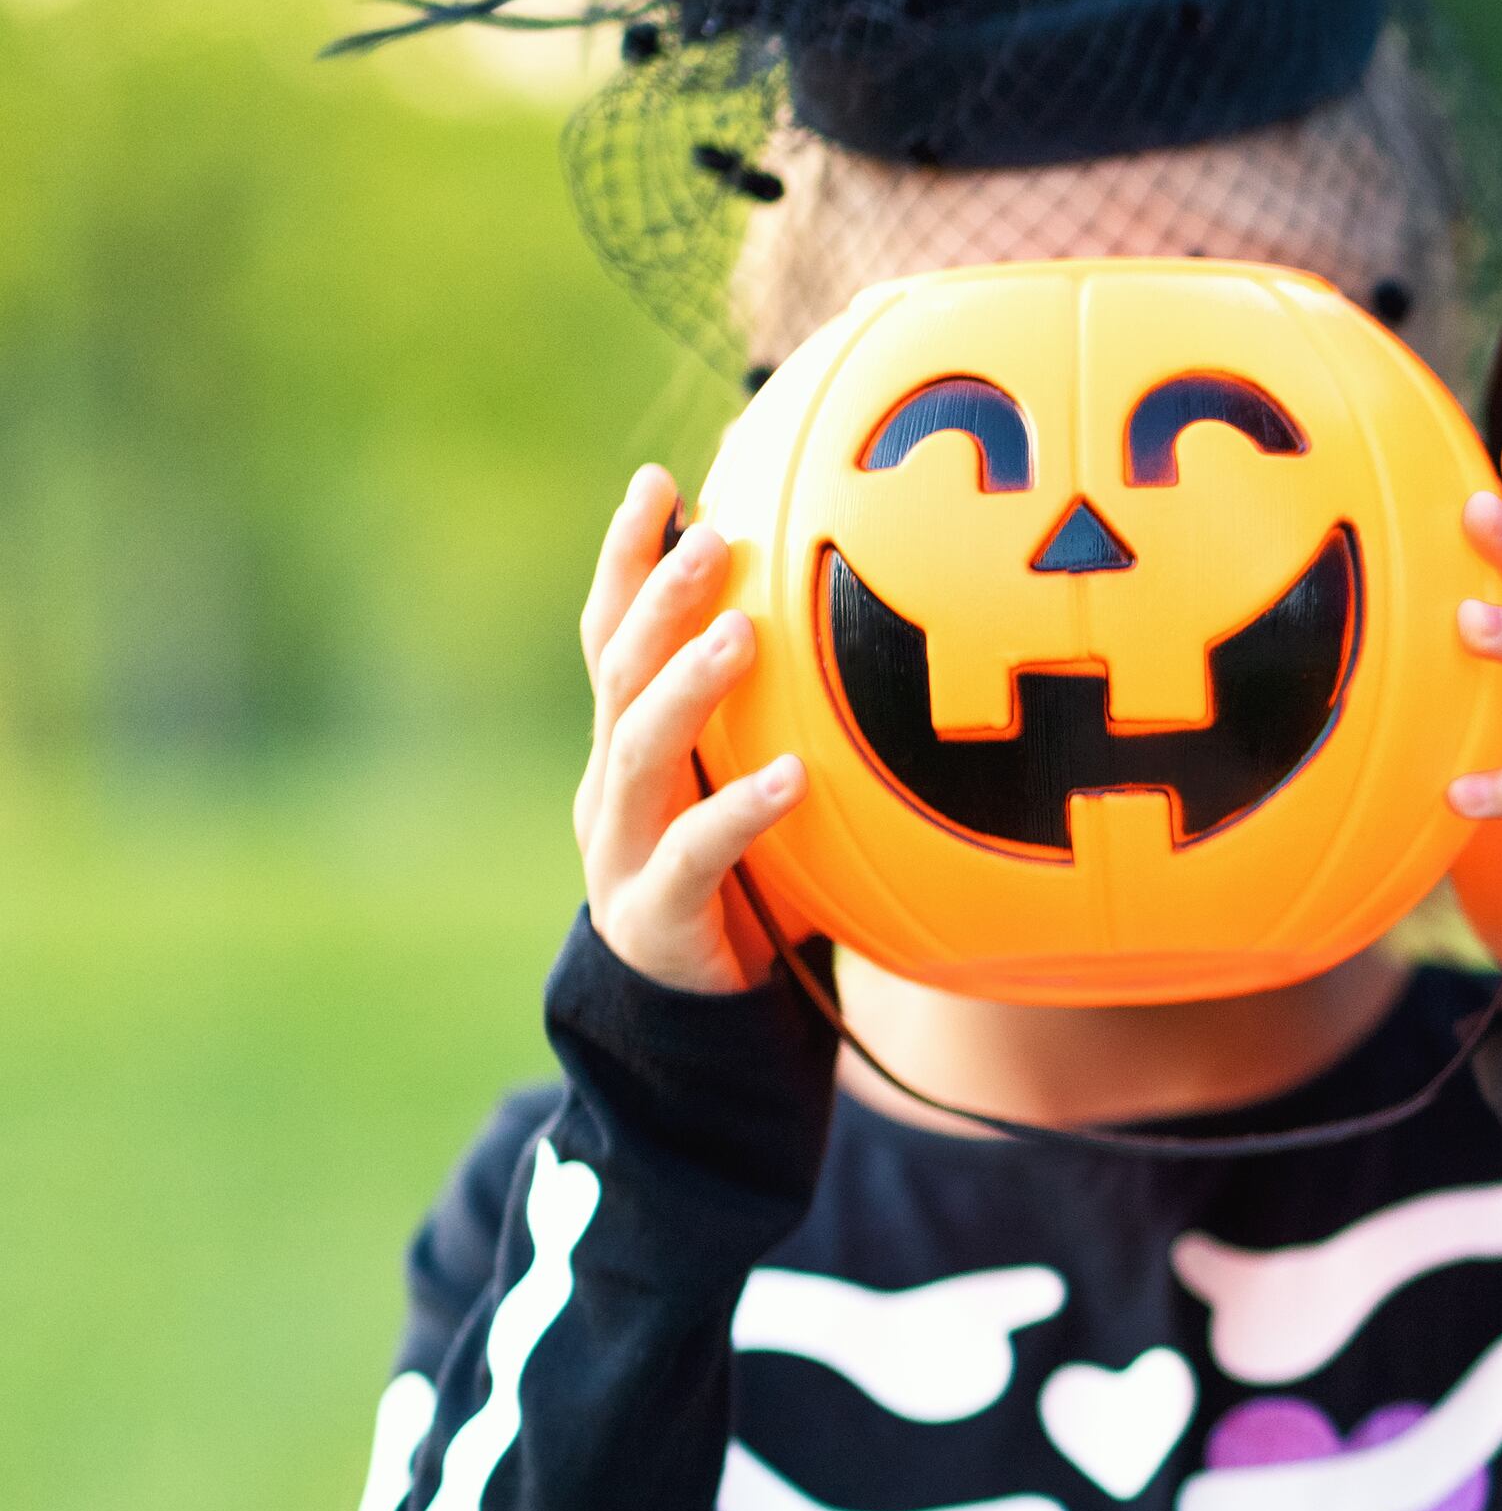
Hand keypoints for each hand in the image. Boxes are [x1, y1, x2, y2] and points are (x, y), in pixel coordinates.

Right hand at [571, 466, 797, 995]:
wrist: (695, 1031)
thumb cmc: (746, 893)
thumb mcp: (760, 793)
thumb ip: (786, 724)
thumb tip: (879, 635)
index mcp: (631, 748)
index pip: (614, 634)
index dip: (626, 558)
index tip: (660, 479)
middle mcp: (613, 788)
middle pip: (618, 672)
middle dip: (656, 596)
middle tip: (709, 535)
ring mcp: (622, 852)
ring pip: (639, 750)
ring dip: (689, 685)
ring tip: (739, 631)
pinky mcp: (655, 917)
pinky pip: (695, 856)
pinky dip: (740, 812)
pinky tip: (793, 778)